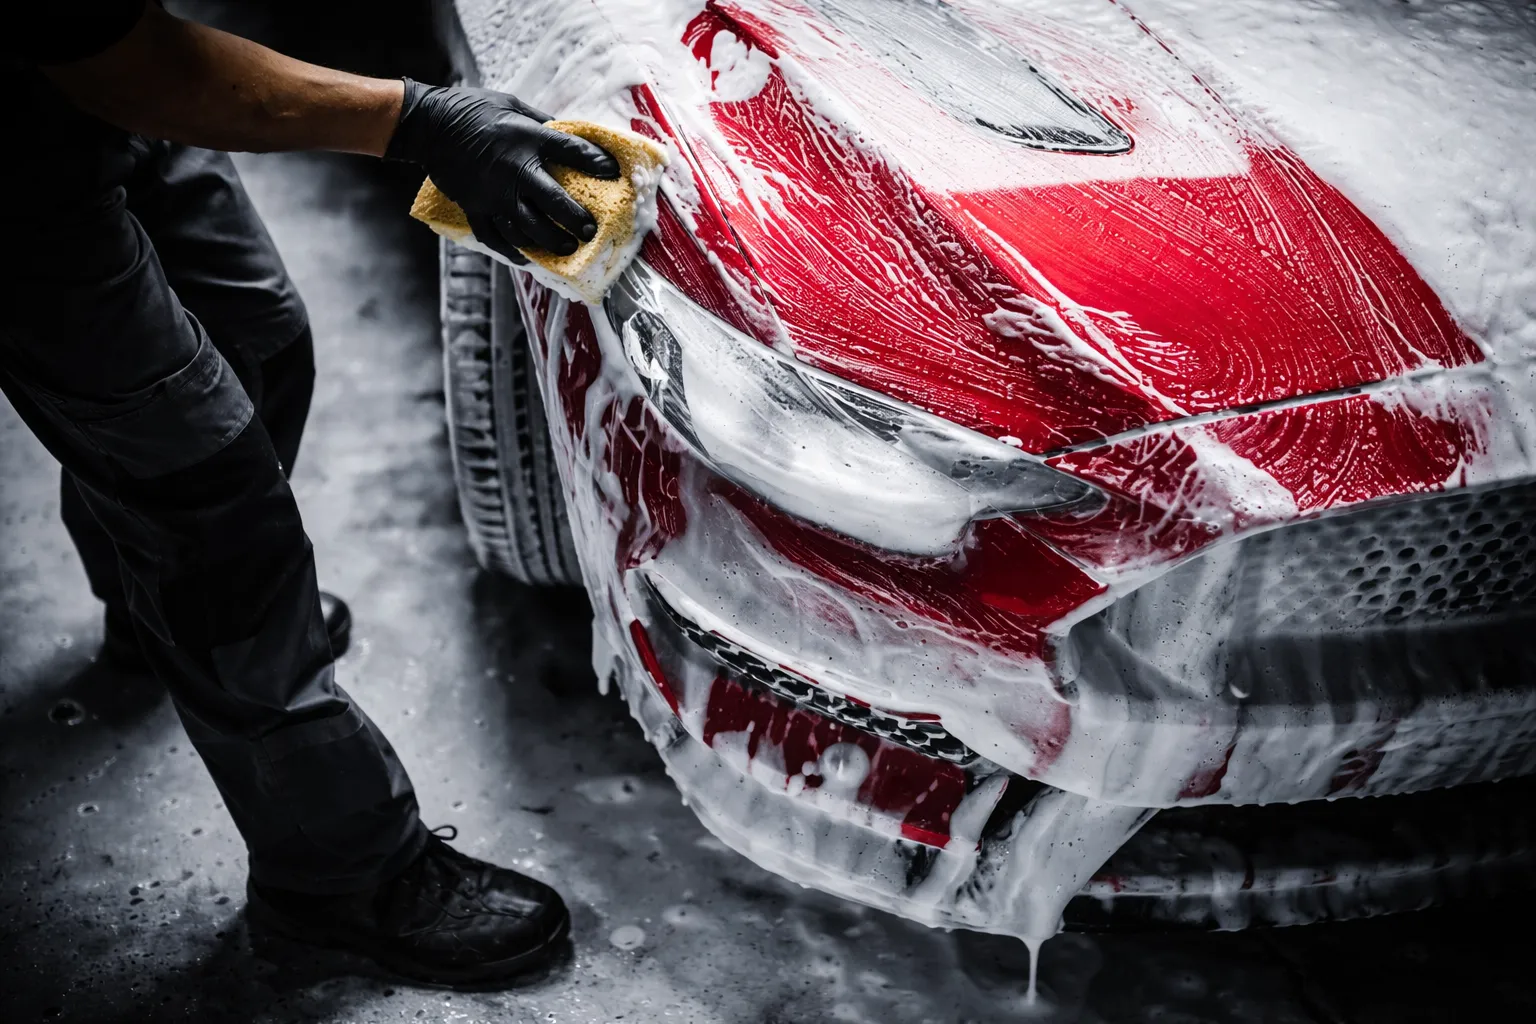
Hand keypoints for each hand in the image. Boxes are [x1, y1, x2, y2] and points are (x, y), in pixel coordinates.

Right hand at [385, 79, 618, 263]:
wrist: (430, 125)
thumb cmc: (476, 110)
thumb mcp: (514, 106)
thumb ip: (544, 124)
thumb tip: (572, 136)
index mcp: (527, 139)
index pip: (571, 151)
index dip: (596, 163)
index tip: (613, 173)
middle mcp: (514, 170)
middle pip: (554, 202)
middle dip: (576, 220)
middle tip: (590, 230)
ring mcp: (494, 193)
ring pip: (528, 228)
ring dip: (551, 241)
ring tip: (567, 248)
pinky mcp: (475, 208)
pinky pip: (496, 237)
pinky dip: (513, 251)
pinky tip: (528, 258)